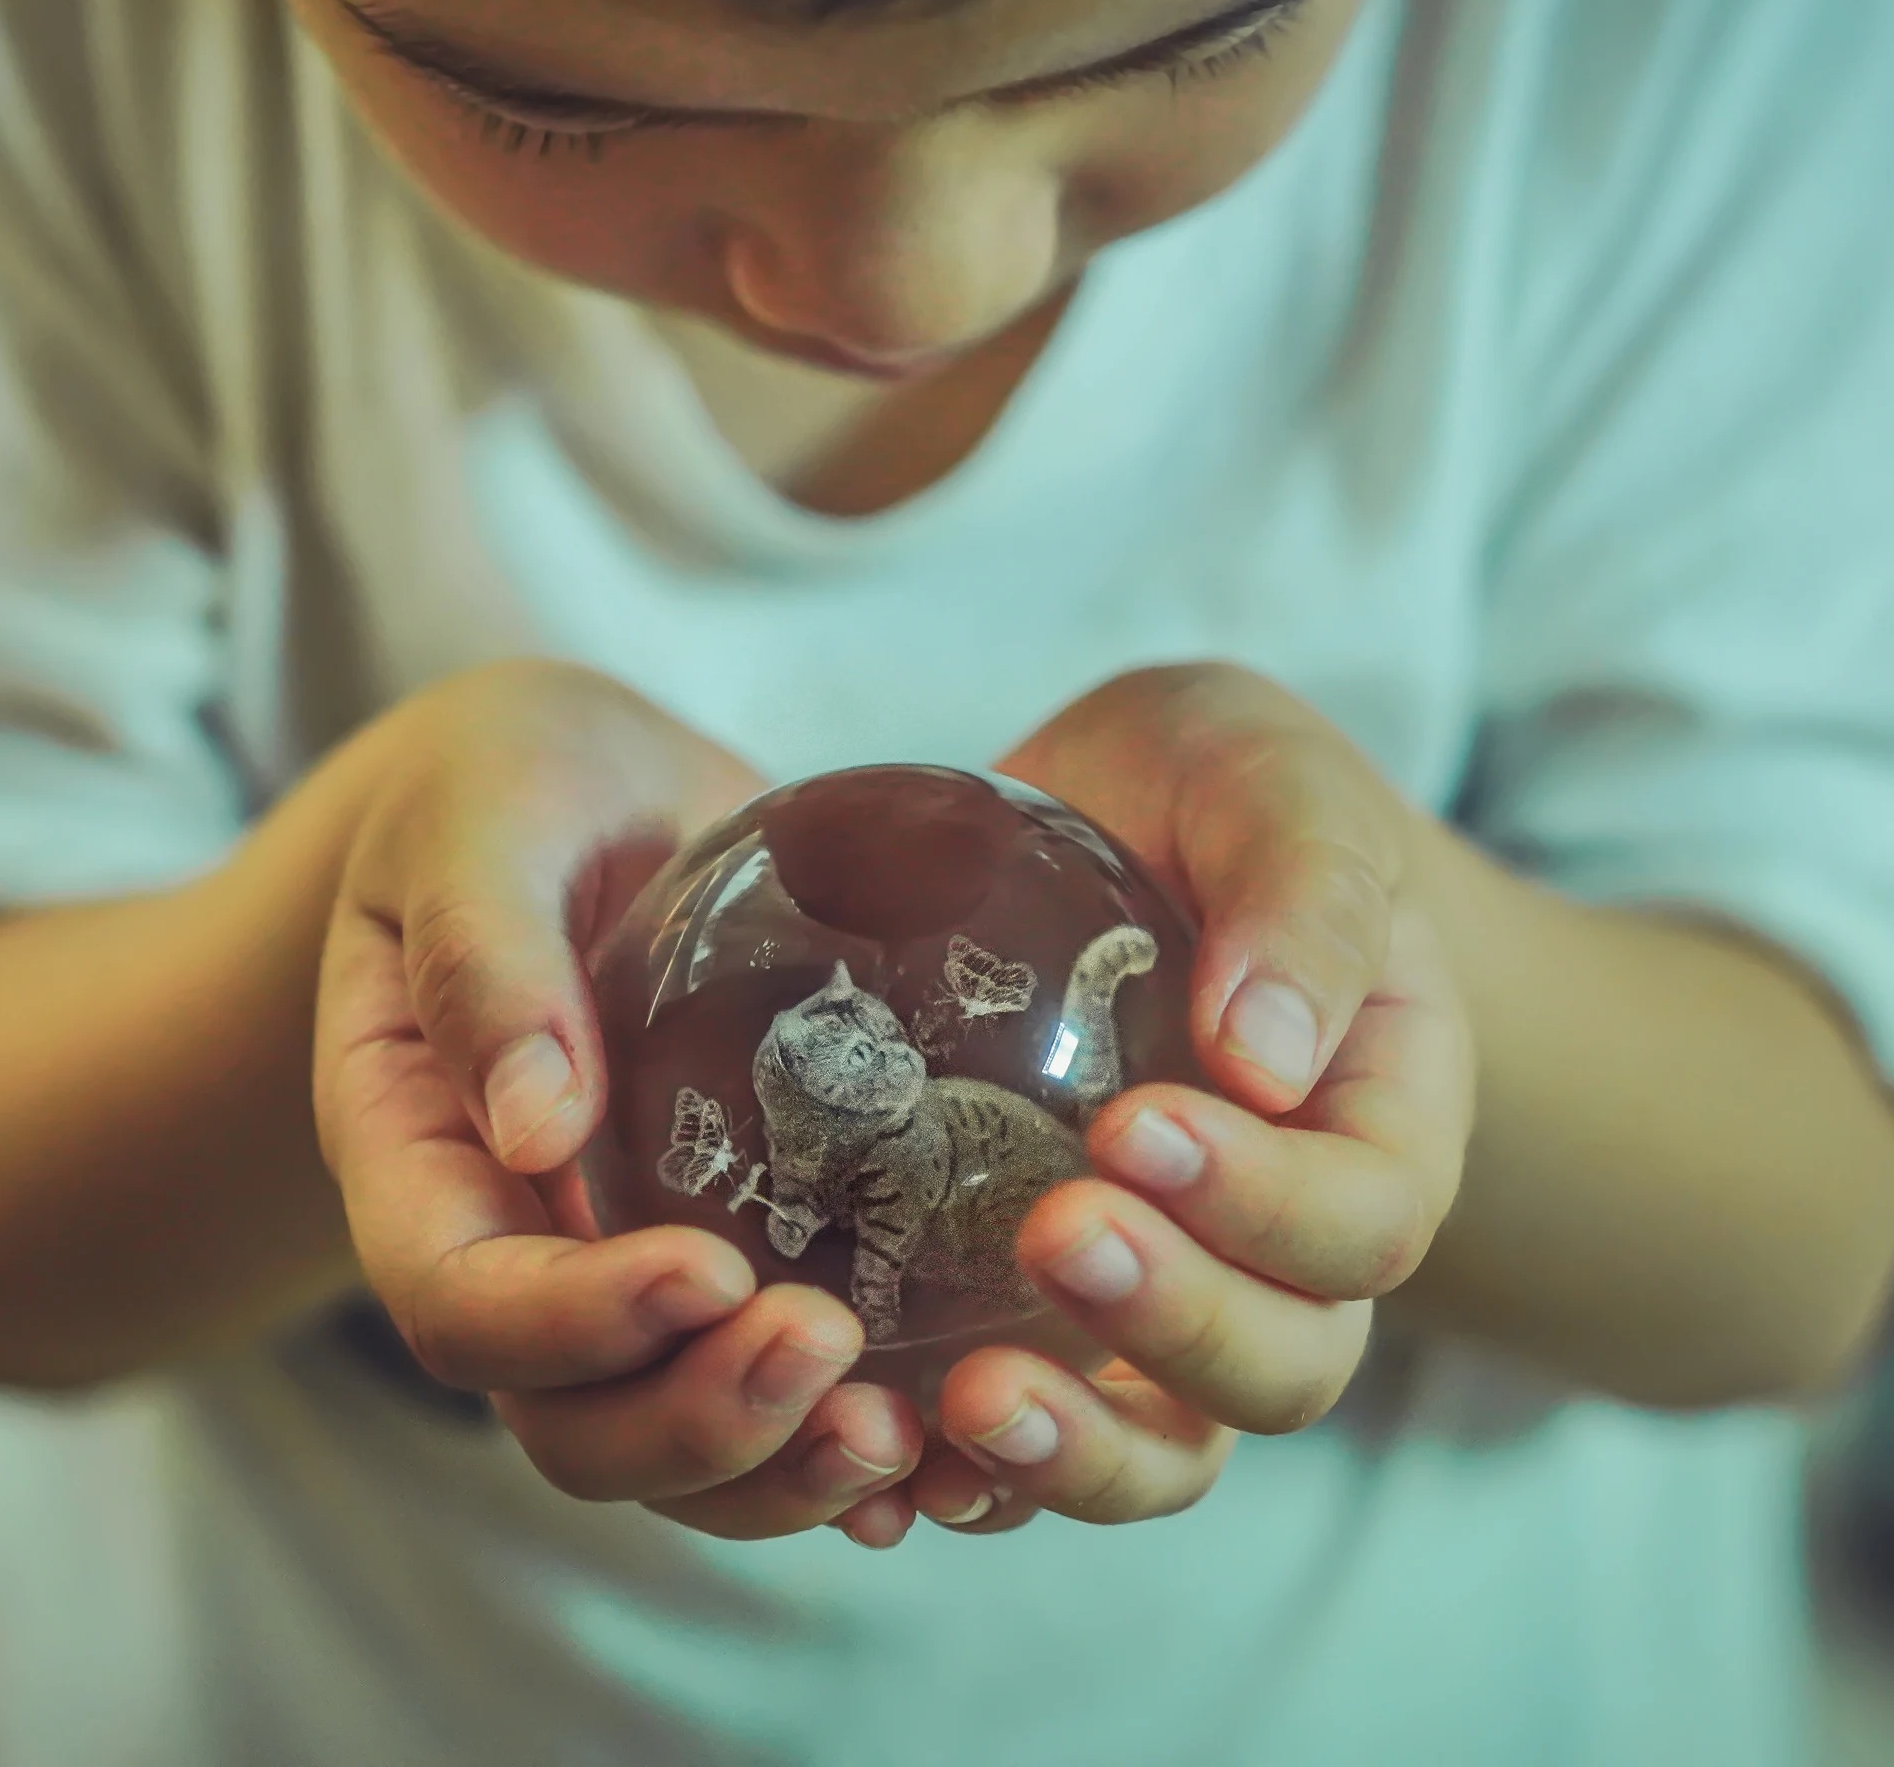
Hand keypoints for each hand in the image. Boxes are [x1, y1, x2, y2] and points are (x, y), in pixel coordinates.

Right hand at [312, 661, 926, 1542]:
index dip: (576, 1325)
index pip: (461, 1300)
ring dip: (783, 1463)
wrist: (581, 789)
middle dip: (699, 1419)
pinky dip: (845, 1432)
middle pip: (572, 1418)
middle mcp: (514, 1242)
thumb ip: (486, 955)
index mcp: (418, 1154)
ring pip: (675, 1440)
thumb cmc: (505, 786)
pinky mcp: (728, 1241)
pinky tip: (946, 1439)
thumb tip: (537, 1128)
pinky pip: (771, 1380)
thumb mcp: (478, 821)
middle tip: (836, 1351)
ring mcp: (620, 1259)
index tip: (712, 1272)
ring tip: (909, 1431)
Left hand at [904, 665, 1474, 1535]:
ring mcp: (1173, 1286)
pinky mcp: (1049, 1303)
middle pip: (1281, 1364)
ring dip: (1074, 1450)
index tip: (1136, 1128)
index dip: (1264, 1206)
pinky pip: (1034, 1419)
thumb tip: (1265, 1057)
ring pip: (1165, 1441)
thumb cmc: (1226, 792)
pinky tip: (870, 1447)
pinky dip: (962, 1465)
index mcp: (1379, 1123)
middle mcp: (1291, 1242)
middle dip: (1172, 1324)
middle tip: (1052, 1235)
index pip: (1361, 1220)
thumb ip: (1300, 895)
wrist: (1136, 821)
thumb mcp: (1276, 786)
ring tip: (964, 1406)